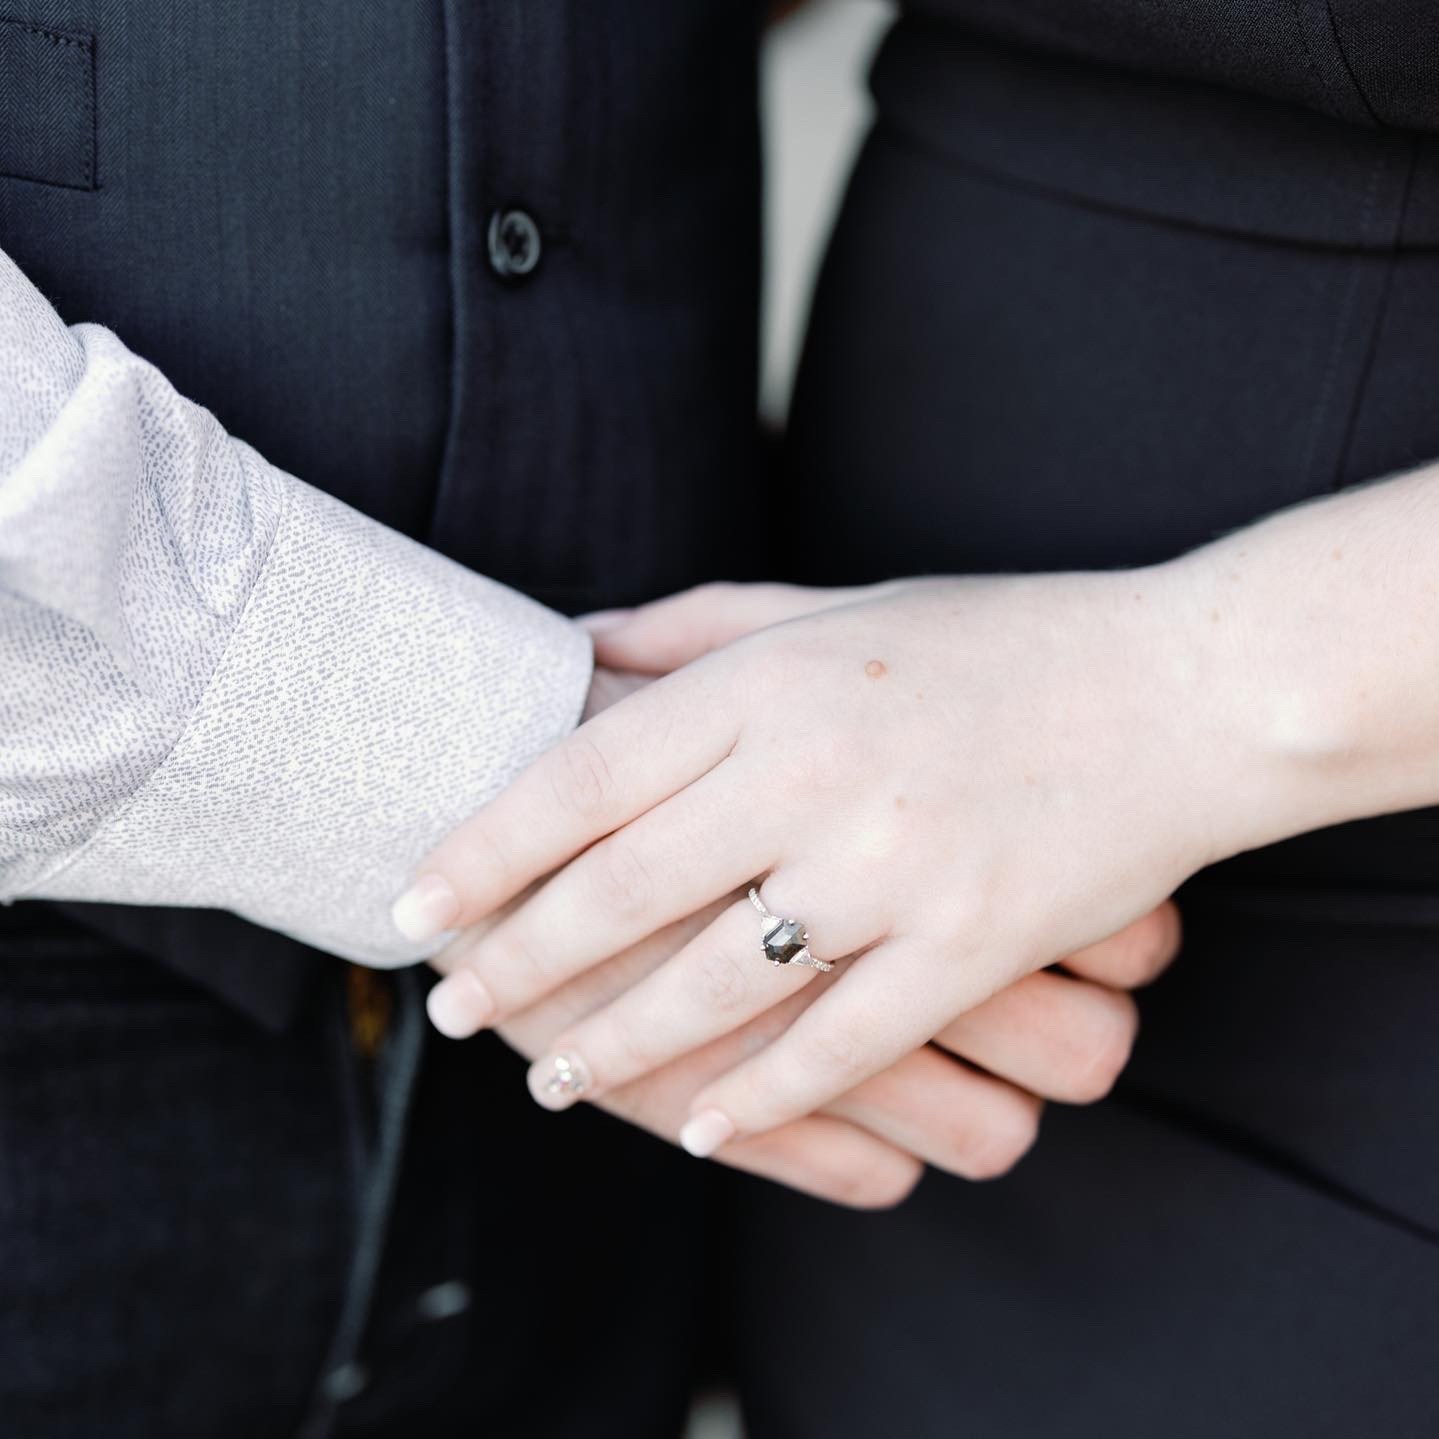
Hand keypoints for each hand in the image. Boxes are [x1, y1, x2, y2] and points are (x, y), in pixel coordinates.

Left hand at [406, 569, 1224, 1154]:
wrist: (1182, 690)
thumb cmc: (996, 640)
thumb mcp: (835, 604)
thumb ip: (697, 623)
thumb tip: (576, 645)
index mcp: (771, 683)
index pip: (582, 778)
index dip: (484, 850)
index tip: (414, 906)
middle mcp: (815, 774)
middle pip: (618, 891)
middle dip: (517, 961)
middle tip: (452, 1007)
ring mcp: (894, 870)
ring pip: (710, 985)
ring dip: (612, 1043)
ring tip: (549, 1075)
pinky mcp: (970, 949)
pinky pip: (837, 1046)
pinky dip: (756, 1096)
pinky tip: (696, 1124)